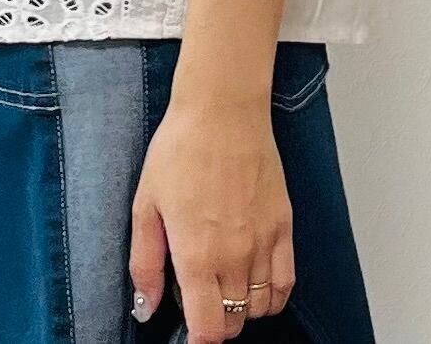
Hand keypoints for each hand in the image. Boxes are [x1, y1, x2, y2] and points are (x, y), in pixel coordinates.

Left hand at [129, 93, 295, 340]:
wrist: (222, 109)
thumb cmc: (181, 148)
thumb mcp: (145, 204)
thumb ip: (145, 263)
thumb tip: (146, 307)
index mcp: (196, 254)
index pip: (208, 330)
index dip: (197, 338)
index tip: (188, 325)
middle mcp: (234, 255)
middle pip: (233, 323)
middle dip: (215, 321)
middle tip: (199, 294)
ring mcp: (264, 241)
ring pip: (260, 308)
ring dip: (242, 308)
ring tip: (224, 282)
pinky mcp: (283, 225)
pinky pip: (286, 282)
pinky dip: (272, 294)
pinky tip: (255, 280)